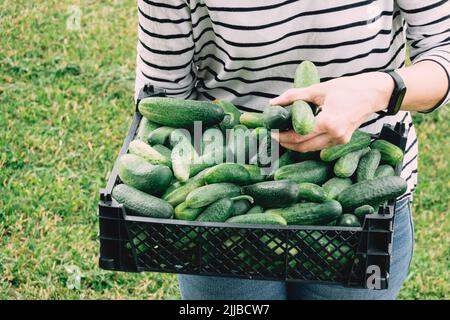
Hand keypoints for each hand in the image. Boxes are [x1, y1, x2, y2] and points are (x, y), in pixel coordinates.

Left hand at [270, 72, 394, 151]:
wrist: (373, 93)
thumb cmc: (348, 88)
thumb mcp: (318, 89)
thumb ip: (294, 96)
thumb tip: (273, 102)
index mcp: (329, 122)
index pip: (298, 136)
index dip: (282, 136)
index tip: (270, 133)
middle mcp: (335, 135)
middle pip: (303, 146)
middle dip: (286, 143)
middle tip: (273, 137)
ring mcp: (340, 140)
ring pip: (311, 148)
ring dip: (296, 145)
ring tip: (283, 136)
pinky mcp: (343, 141)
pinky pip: (320, 146)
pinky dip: (308, 142)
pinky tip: (298, 135)